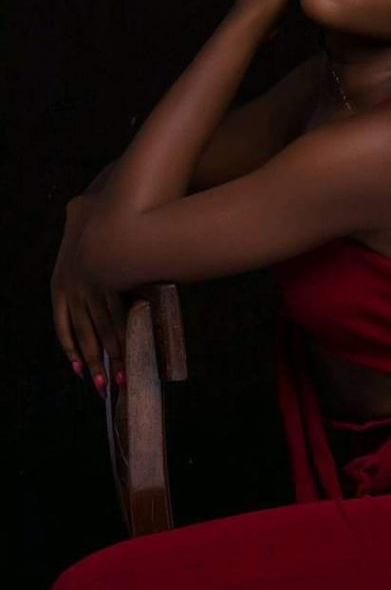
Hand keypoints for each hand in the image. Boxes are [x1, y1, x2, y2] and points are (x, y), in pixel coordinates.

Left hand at [51, 195, 127, 398]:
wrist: (112, 204)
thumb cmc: (101, 214)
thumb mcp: (81, 237)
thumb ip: (86, 258)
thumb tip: (96, 266)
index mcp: (60, 284)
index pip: (63, 326)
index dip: (71, 349)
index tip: (78, 369)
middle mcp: (72, 290)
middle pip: (83, 334)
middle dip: (94, 362)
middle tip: (103, 386)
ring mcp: (92, 289)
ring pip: (102, 331)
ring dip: (113, 356)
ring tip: (121, 377)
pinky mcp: (112, 285)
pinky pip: (118, 318)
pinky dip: (125, 337)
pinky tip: (131, 350)